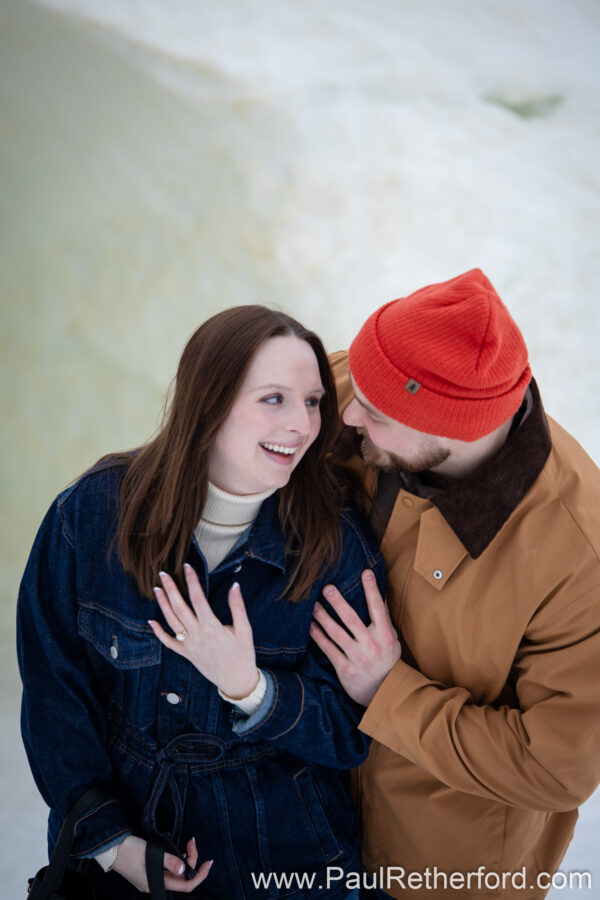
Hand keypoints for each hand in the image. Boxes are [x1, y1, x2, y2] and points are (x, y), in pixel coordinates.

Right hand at [111, 834, 211, 892]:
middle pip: (182, 878)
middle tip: (192, 842)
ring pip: (175, 873)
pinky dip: (175, 859)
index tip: (208, 861)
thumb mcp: (150, 854)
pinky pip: (167, 868)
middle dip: (192, 860)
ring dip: (184, 860)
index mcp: (156, 883)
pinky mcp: (147, 870)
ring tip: (187, 844)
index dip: (200, 875)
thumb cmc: (128, 851)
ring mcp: (151, 877)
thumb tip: (185, 870)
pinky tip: (176, 849)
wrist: (109, 848)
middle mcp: (155, 883)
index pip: (186, 885)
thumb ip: (169, 861)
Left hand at [149, 564, 259, 698]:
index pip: (198, 598)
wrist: (237, 681)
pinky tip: (152, 621)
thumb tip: (235, 586)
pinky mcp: (187, 654)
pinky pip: (169, 643)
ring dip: (163, 605)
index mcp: (212, 627)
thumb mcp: (245, 630)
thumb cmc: (243, 654)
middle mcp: (197, 635)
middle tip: (163, 573)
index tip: (187, 567)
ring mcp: (190, 645)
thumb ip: (238, 607)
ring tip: (157, 589)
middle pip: (179, 607)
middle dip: (171, 589)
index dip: (192, 581)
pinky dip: (159, 632)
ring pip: (172, 622)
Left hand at [310, 569, 401, 705]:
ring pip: (336, 633)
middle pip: (351, 619)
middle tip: (327, 587)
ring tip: (312, 605)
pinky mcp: (345, 668)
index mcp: (385, 635)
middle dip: (338, 602)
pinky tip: (310, 626)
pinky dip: (318, 637)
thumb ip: (384, 619)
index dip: (372, 589)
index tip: (365, 572)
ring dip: (323, 617)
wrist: (384, 692)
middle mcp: (371, 645)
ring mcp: (357, 657)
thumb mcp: (392, 640)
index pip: (378, 608)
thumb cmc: (388, 661)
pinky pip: (328, 649)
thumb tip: (379, 594)